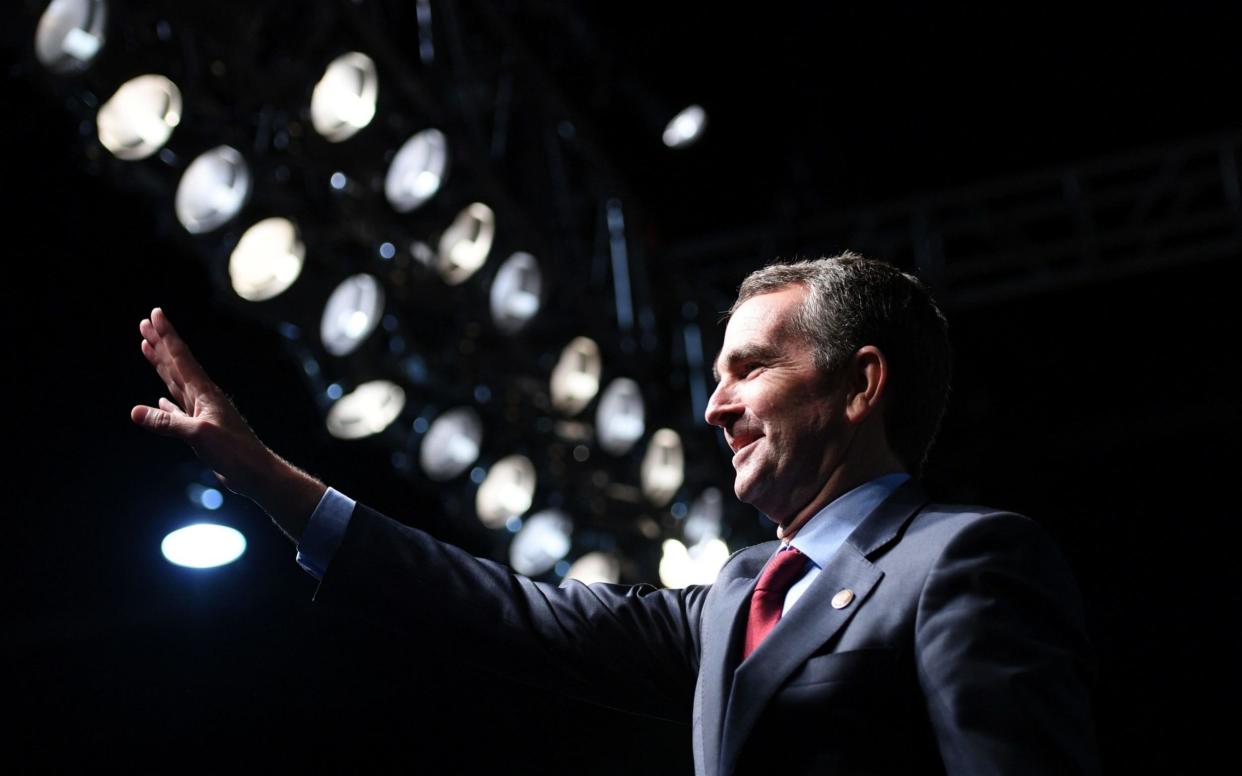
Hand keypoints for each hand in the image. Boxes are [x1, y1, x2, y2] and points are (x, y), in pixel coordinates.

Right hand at [131, 308, 323, 539]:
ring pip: (175, 383)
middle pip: (176, 365)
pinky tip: (159, 400)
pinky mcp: (201, 430)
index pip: (181, 358)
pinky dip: (168, 404)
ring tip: (147, 348)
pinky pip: (179, 410)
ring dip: (161, 366)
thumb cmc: (235, 453)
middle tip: (143, 324)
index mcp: (205, 394)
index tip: (155, 315)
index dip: (167, 336)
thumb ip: (169, 423)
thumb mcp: (199, 435)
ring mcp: (202, 413)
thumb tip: (135, 412)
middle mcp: (203, 398)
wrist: (255, 473)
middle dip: (160, 344)